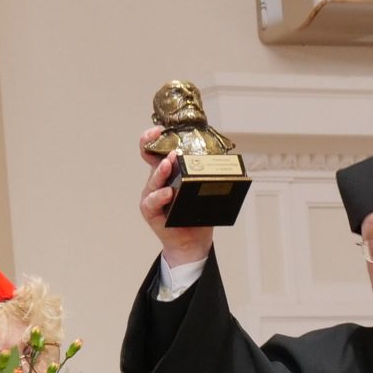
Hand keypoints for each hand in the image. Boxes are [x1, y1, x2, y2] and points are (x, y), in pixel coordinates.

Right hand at [139, 126, 213, 266]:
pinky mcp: (151, 212)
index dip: (152, 138)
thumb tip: (222, 158)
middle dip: (156, 149)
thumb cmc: (196, 213)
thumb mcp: (201, 189)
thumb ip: (204, 174)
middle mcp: (157, 182)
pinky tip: (169, 193)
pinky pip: (152, 203)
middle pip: (152, 161)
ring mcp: (152, 196)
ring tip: (168, 165)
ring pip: (153, 181)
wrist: (193, 242)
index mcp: (168, 172)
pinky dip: (160, 196)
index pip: (155, 151)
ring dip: (161, 171)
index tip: (158, 130)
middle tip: (166, 144)